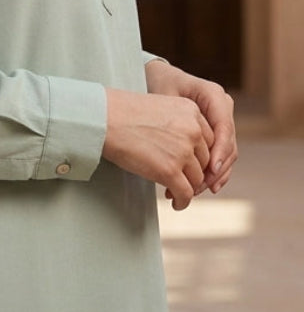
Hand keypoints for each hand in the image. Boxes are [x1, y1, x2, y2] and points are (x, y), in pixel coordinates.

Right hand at [103, 87, 214, 210]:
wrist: (104, 118)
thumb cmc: (123, 112)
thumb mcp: (160, 108)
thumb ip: (178, 124)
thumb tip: (183, 147)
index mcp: (192, 111)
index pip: (208, 140)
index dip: (199, 156)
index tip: (191, 164)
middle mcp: (192, 130)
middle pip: (205, 160)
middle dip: (195, 173)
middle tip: (184, 181)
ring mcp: (183, 151)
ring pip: (197, 179)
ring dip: (188, 188)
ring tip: (177, 192)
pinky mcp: (170, 171)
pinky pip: (185, 193)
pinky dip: (182, 201)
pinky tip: (176, 203)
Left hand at [144, 58, 237, 197]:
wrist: (158, 79)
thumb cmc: (159, 85)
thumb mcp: (165, 97)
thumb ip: (178, 120)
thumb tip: (187, 148)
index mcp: (215, 96)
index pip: (224, 128)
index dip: (220, 151)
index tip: (210, 169)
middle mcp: (223, 108)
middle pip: (228, 145)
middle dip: (215, 170)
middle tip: (198, 187)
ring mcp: (222, 122)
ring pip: (226, 155)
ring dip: (213, 176)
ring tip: (193, 191)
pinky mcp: (216, 134)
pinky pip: (219, 157)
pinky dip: (211, 174)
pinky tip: (198, 188)